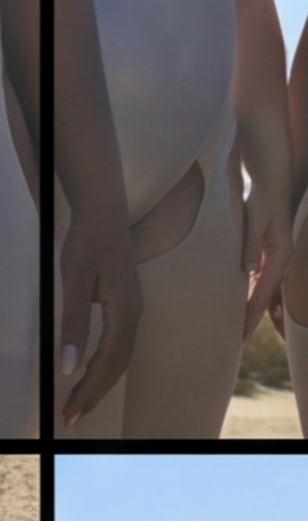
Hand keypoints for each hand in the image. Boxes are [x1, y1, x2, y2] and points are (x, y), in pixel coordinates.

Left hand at [59, 208, 142, 427]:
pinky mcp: (126, 306)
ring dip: (100, 384)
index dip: (88, 391)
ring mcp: (133, 311)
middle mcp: (134, 315)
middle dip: (94, 395)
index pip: (107, 363)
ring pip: (120, 359)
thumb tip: (69, 367)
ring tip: (79, 405)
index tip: (70, 413)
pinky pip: (118, 346)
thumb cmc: (87, 243)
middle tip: (71, 419)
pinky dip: (104, 367)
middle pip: (117, 367)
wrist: (102, 211)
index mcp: (125, 311)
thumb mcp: (74, 283)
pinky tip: (89, 375)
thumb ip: (73, 326)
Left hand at [242, 189, 292, 341]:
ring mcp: (276, 258)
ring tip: (241, 331)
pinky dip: (253, 296)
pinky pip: (261, 282)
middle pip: (265, 297)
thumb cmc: (260, 196)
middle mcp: (281, 260)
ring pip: (263, 292)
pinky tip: (245, 308)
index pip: (262, 292)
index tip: (241, 334)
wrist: (269, 178)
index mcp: (279, 254)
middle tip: (239, 342)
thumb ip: (250, 246)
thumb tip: (248, 273)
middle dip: (252, 319)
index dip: (250, 315)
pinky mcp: (269, 254)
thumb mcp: (255, 219)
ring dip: (252, 311)